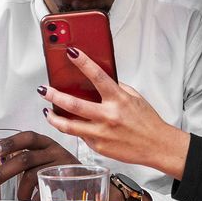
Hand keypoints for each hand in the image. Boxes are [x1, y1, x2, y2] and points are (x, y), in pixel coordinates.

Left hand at [0, 131, 79, 200]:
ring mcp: (62, 166)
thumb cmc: (55, 167)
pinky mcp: (68, 182)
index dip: (8, 143)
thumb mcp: (38, 155)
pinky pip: (44, 192)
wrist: (86, 181)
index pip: (26, 137)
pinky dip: (34, 198)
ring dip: (20, 191)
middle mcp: (54, 150)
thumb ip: (15, 151)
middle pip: (25, 159)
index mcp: (44, 142)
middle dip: (2, 173)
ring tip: (17, 200)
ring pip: (33, 177)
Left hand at [40, 49, 191, 179]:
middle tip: (44, 90)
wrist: (157, 146)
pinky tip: (70, 125)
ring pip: (69, 126)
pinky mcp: (99, 147)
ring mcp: (102, 134)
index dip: (83, 62)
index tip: (71, 53)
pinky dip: (74, 130)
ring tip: (47, 112)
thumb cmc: (147, 122)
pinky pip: (81, 137)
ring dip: (54, 118)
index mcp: (118, 100)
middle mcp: (108, 116)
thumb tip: (99, 81)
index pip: (97, 76)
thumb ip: (116, 89)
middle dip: (55, 95)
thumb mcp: (134, 98)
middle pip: (74, 105)